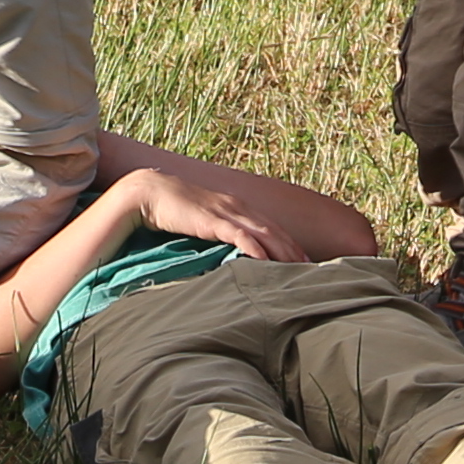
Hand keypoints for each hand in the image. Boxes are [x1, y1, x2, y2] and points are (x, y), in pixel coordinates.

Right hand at [135, 162, 383, 263]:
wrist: (150, 192)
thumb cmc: (176, 210)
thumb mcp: (204, 221)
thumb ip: (220, 234)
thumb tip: (233, 255)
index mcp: (238, 208)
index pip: (273, 227)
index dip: (291, 244)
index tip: (306, 262)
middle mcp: (237, 207)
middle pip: (275, 230)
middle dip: (295, 250)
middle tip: (313, 270)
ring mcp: (226, 212)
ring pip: (263, 233)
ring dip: (283, 251)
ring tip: (299, 268)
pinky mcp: (212, 220)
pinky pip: (239, 235)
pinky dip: (255, 248)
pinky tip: (266, 261)